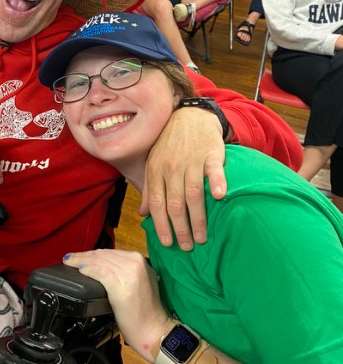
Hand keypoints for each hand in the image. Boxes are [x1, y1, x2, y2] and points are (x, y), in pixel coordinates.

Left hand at [63, 249, 169, 359]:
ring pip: (99, 261)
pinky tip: (80, 270)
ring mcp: (129, 273)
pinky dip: (88, 270)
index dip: (92, 253)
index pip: (110, 252)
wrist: (153, 329)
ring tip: (69, 262)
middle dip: (83, 255)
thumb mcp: (139, 281)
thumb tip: (103, 265)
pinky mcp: (121, 286)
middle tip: (69, 258)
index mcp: (139, 259)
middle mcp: (135, 263)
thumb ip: (125, 270)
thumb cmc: (145, 310)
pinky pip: (100, 272)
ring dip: (81, 261)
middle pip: (102, 254)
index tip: (80, 256)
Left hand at [139, 106, 226, 249]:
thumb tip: (143, 214)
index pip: (157, 203)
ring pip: (193, 193)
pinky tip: (221, 197)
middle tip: (187, 246)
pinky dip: (217, 182)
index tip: (167, 243)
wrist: (190, 116)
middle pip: (175, 204)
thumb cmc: (170, 144)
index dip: (161, 225)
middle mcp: (172, 168)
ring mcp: (191, 161)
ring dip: (198, 218)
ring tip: (202, 237)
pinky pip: (214, 170)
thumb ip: (150, 188)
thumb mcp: (154, 162)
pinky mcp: (211, 154)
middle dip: (180, 228)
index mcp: (156, 171)